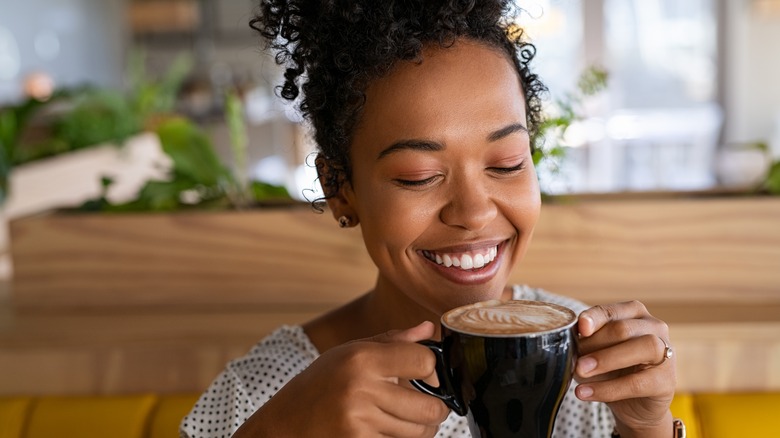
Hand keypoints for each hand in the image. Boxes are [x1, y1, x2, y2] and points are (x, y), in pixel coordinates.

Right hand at [233, 321, 449, 437]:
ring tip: (409, 419)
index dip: (432, 368)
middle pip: (430, 406)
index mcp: (361, 359)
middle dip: (436, 408)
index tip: (426, 374)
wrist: (281, 425)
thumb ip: (392, 342)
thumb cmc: (318, 385)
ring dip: (422, 428)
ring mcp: (359, 423)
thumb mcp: (348, 353)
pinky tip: (389, 430)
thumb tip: (428, 330)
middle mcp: (361, 390)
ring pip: (419, 432)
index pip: (424, 361)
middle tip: (430, 404)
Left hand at [575, 301, 675, 437]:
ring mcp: (665, 352)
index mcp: (633, 314)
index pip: (610, 311)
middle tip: (575, 361)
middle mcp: (654, 327)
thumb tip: (570, 343)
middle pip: (624, 329)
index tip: (581, 328)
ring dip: (606, 360)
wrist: (633, 405)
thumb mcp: (593, 353)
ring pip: (642, 347)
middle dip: (595, 344)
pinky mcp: (667, 381)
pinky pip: (638, 383)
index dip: (594, 318)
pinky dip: (609, 389)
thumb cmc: (612, 370)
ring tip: (580, 372)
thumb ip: (585, 344)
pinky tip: (587, 393)